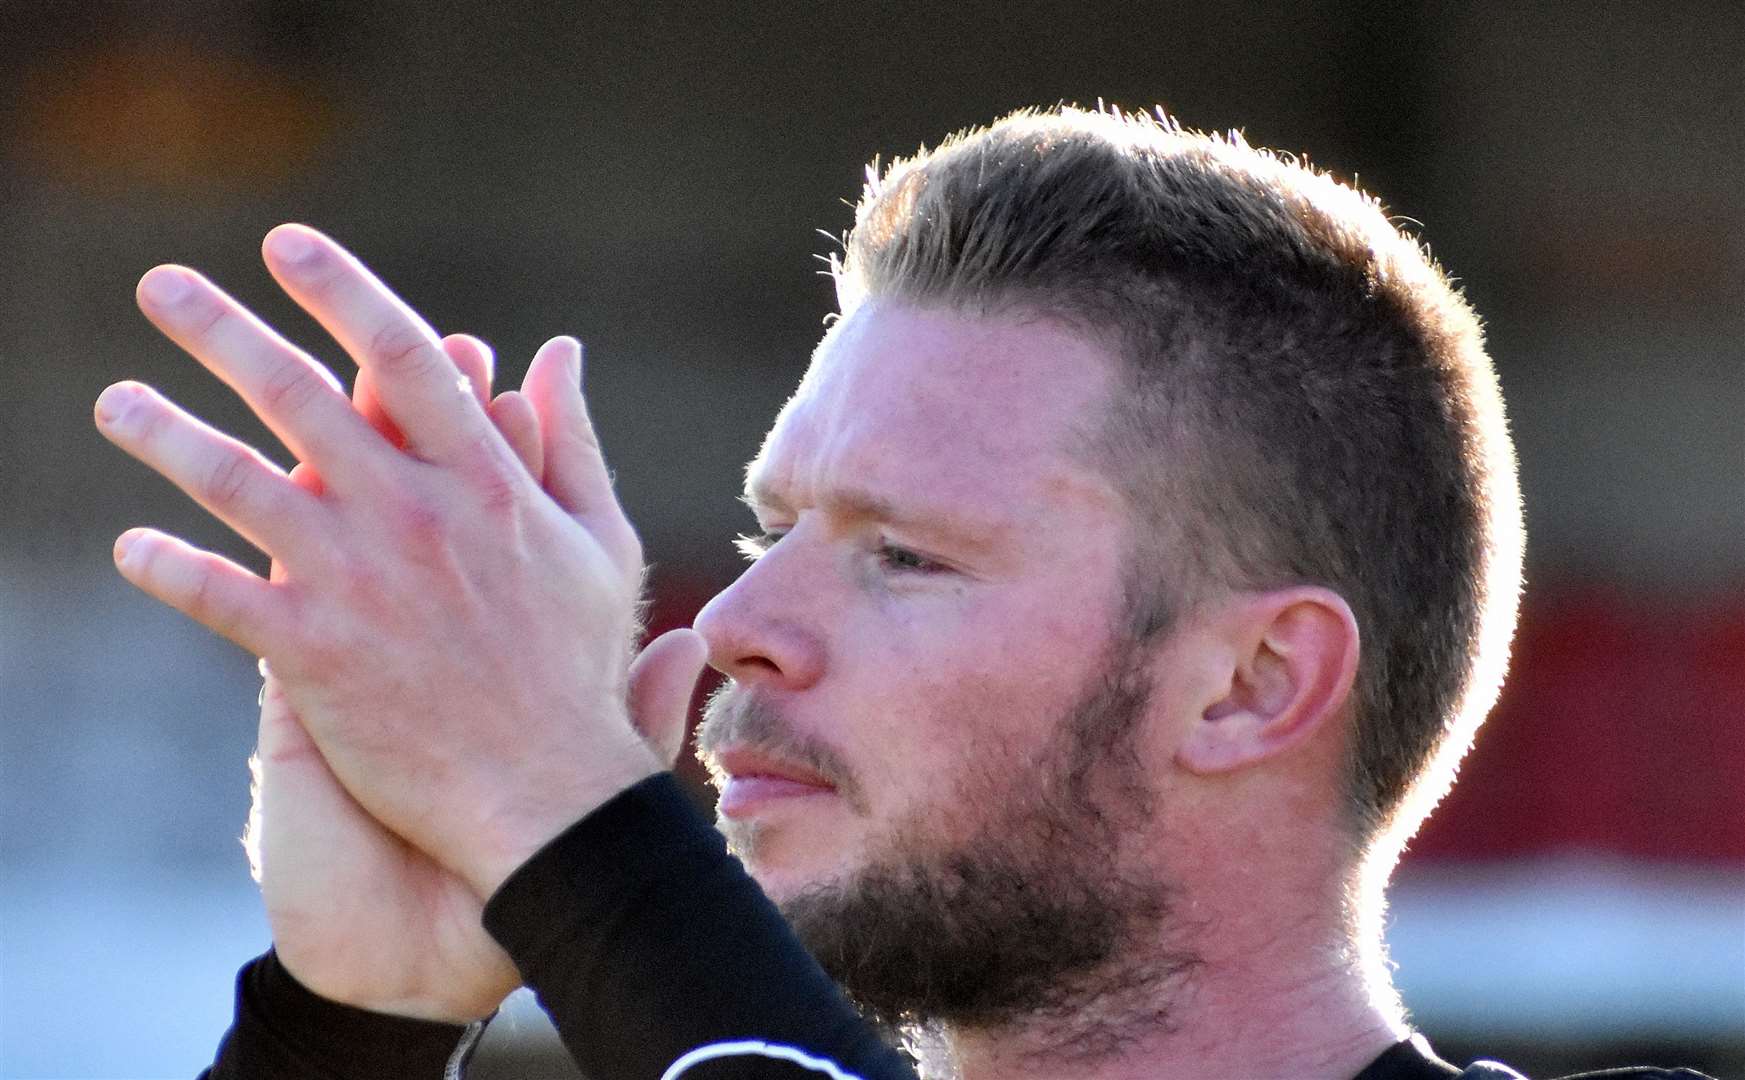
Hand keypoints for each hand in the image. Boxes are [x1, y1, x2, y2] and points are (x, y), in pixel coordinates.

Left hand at [96, 225, 702, 904]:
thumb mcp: (598, 540)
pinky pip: (220, 598)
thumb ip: (571, 440)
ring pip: (240, 486)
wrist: (547, 793)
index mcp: (486, 482)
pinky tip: (128, 549)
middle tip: (161, 284)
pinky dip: (170, 571)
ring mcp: (359, 583)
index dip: (342, 290)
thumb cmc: (575, 665)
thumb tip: (558, 349)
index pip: (404, 357)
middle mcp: (415, 516)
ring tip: (113, 402)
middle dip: (224, 331)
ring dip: (166, 435)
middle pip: (302, 398)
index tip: (286, 245)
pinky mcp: (313, 656)